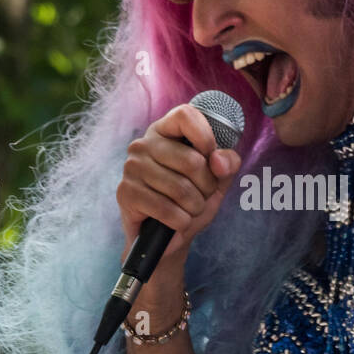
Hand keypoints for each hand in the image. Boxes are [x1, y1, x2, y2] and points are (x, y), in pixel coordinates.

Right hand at [116, 104, 241, 262]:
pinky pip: (166, 209)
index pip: (186, 115)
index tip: (211, 159)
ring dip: (195, 208)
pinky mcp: (125, 192)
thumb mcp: (217, 180)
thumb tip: (219, 161)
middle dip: (207, 187)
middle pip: (191, 160)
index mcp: (166, 131)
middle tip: (201, 196)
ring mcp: (132, 167)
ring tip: (189, 210)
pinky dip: (181, 221)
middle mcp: (144, 144)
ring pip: (181, 189)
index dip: (206, 137)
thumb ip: (227, 164)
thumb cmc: (190, 201)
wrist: (166, 237)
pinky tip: (178, 222)